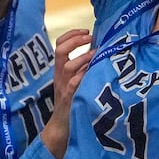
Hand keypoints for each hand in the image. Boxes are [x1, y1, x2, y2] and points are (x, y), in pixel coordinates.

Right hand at [43, 27, 92, 158]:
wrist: (61, 127)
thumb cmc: (72, 102)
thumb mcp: (74, 81)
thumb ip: (82, 67)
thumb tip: (100, 50)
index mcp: (60, 70)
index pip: (59, 45)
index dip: (71, 35)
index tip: (86, 30)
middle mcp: (60, 76)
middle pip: (59, 51)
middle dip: (75, 40)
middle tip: (90, 37)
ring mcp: (64, 87)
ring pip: (67, 66)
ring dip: (82, 57)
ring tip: (96, 54)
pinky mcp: (70, 99)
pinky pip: (74, 84)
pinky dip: (82, 76)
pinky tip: (93, 72)